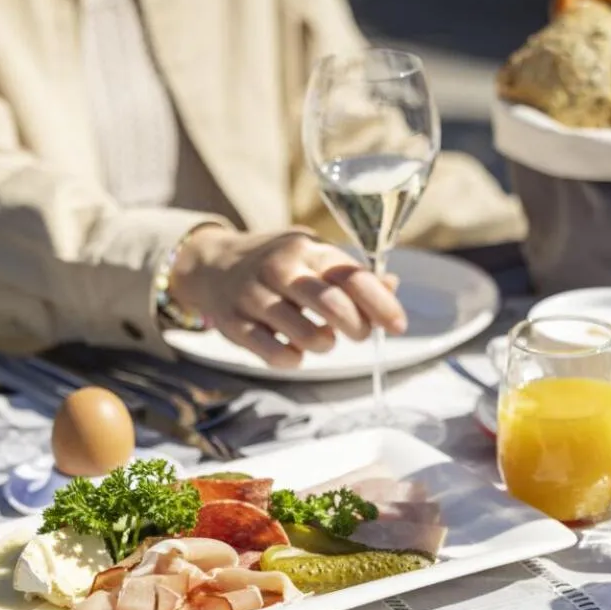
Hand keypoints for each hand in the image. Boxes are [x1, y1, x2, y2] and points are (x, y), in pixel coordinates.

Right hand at [168, 227, 405, 367]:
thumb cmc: (277, 264)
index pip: (353, 277)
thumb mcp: (313, 256)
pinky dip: (294, 359)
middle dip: (357, 327)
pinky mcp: (234, 325)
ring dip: (325, 345)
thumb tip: (392, 286)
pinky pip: (277, 356)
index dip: (382, 304)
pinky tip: (292, 348)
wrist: (212, 264)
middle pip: (334, 305)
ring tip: (320, 337)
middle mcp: (280, 269)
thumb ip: (351, 274)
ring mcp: (254, 297)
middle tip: (357, 333)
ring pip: (308, 337)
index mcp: (307, 250)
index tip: (398, 325)